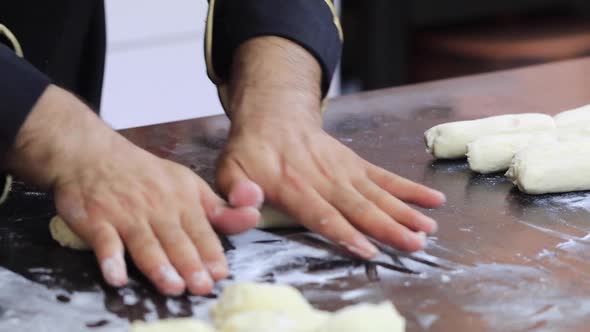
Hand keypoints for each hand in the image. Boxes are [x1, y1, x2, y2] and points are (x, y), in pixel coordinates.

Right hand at [4, 85, 260, 294]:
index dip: (210, 252)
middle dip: (190, 263)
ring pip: (145, 242)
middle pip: (175, 239)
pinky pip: (104, 241)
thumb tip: (253, 218)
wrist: (93, 155)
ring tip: (172, 285)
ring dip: (158, 265)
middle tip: (202, 286)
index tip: (220, 273)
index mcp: (182, 200)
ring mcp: (125, 214)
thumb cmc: (146, 176)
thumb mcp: (188, 185)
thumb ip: (218, 208)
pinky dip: (110, 259)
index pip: (200, 230)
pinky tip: (117, 276)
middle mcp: (157, 208)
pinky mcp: (96, 220)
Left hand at [217, 37, 445, 257]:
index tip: (369, 249)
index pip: (322, 213)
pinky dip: (409, 189)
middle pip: (359, 206)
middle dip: (388, 227)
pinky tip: (431, 200)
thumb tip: (248, 200)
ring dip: (404, 212)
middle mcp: (324, 178)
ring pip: (377, 194)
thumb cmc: (251, 152)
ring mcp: (344, 170)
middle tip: (413, 245)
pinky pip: (385, 177)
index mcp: (293, 185)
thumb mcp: (229, 169)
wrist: (275, 116)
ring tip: (427, 230)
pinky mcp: (356, 164)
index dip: (345, 232)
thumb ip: (236, 189)